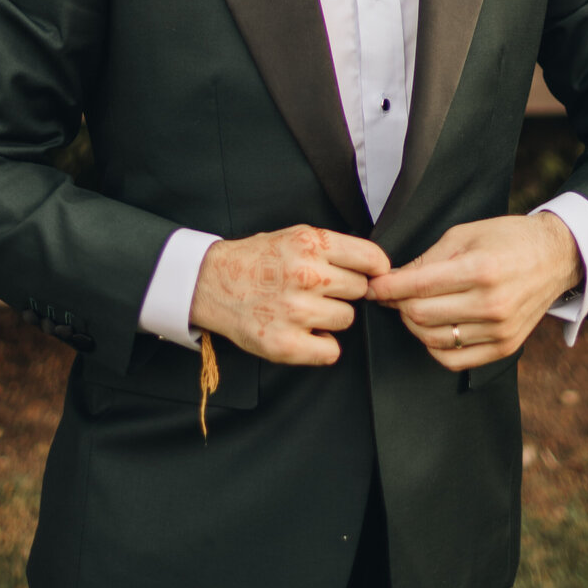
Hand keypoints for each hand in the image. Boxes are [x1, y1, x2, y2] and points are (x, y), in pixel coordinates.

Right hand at [190, 224, 390, 365]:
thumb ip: (332, 248)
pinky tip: (305, 332)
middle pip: (359, 289)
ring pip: (346, 318)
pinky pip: (331, 351)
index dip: (375, 268)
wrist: (212, 283)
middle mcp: (305, 275)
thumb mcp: (294, 236)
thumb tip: (374, 265)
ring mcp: (296, 311)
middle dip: (345, 290)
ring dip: (331, 317)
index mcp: (310, 244)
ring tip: (305, 308)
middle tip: (321, 290)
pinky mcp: (286, 344)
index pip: (370, 259)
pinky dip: (321, 346)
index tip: (373, 274)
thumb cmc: (257, 260)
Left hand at [365, 213, 581, 371]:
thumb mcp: (465, 235)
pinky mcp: (505, 347)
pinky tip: (433, 329)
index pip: (417, 286)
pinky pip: (454, 360)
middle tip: (392, 293)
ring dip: (413, 325)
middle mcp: (491, 304)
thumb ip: (427, 259)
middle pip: (420, 315)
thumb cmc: (508, 239)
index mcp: (480, 270)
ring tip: (412, 308)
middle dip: (397, 304)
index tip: (371, 285)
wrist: (555, 258)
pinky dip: (434, 347)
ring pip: (433, 340)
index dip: (386, 287)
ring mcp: (499, 330)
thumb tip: (392, 278)